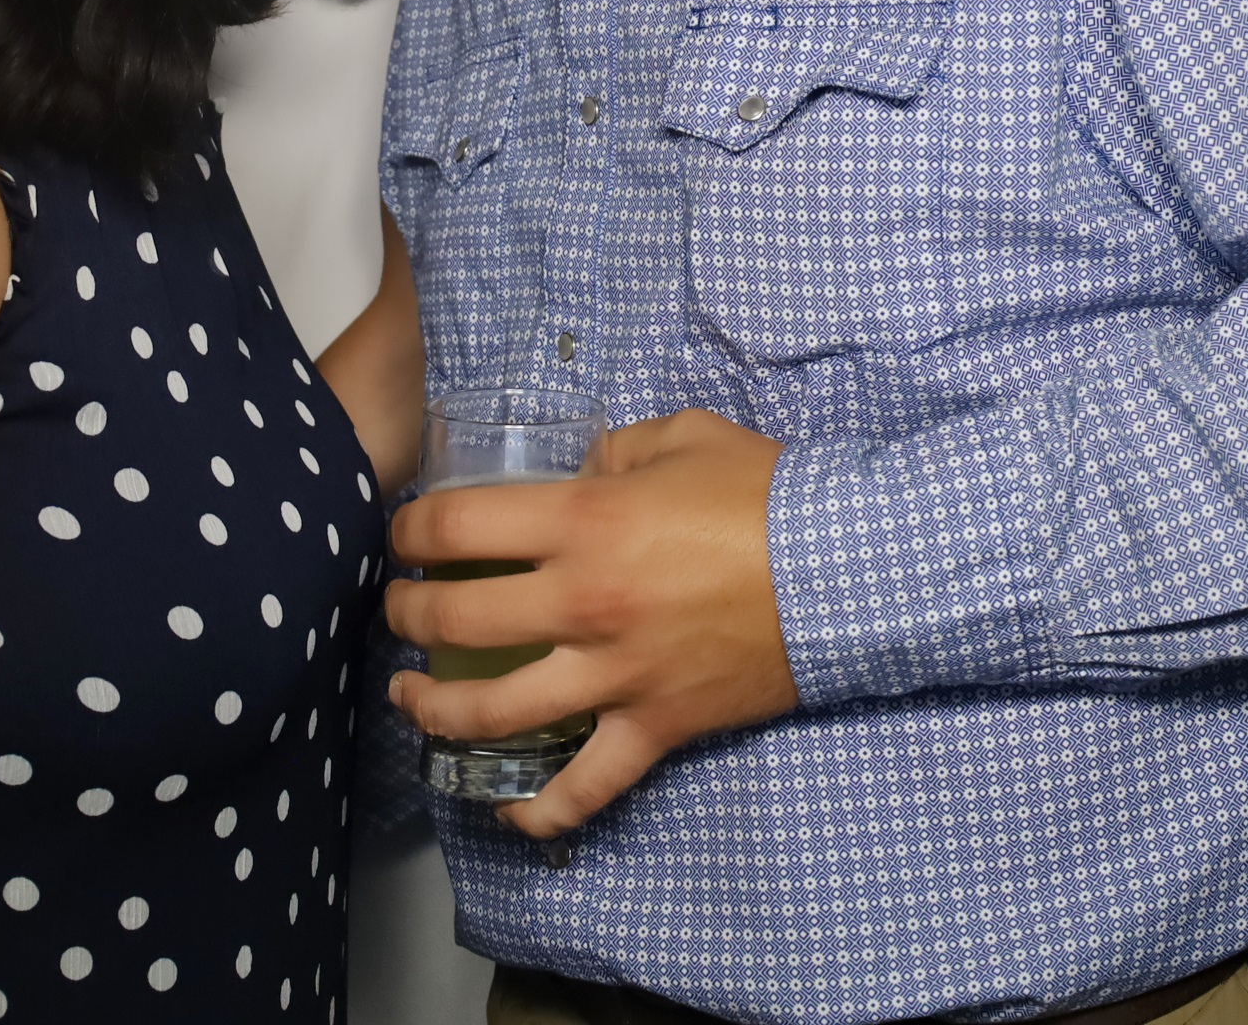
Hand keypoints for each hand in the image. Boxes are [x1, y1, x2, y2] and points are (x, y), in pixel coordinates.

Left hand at [384, 408, 794, 836]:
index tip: (402, 533)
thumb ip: (614, 452)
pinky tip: (504, 809)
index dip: (410, 528)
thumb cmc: (767, 493)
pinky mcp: (653, 729)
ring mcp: (616, 677)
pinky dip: (538, 811)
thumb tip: (582, 474)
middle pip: (456, 619)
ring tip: (410, 696)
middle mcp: (583, 605)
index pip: (457, 526)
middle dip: (408, 613)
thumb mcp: (682, 436)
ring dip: (435, 707)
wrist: (847, 567)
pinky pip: (583, 790)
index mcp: (584, 522)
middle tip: (400, 609)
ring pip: (494, 713)